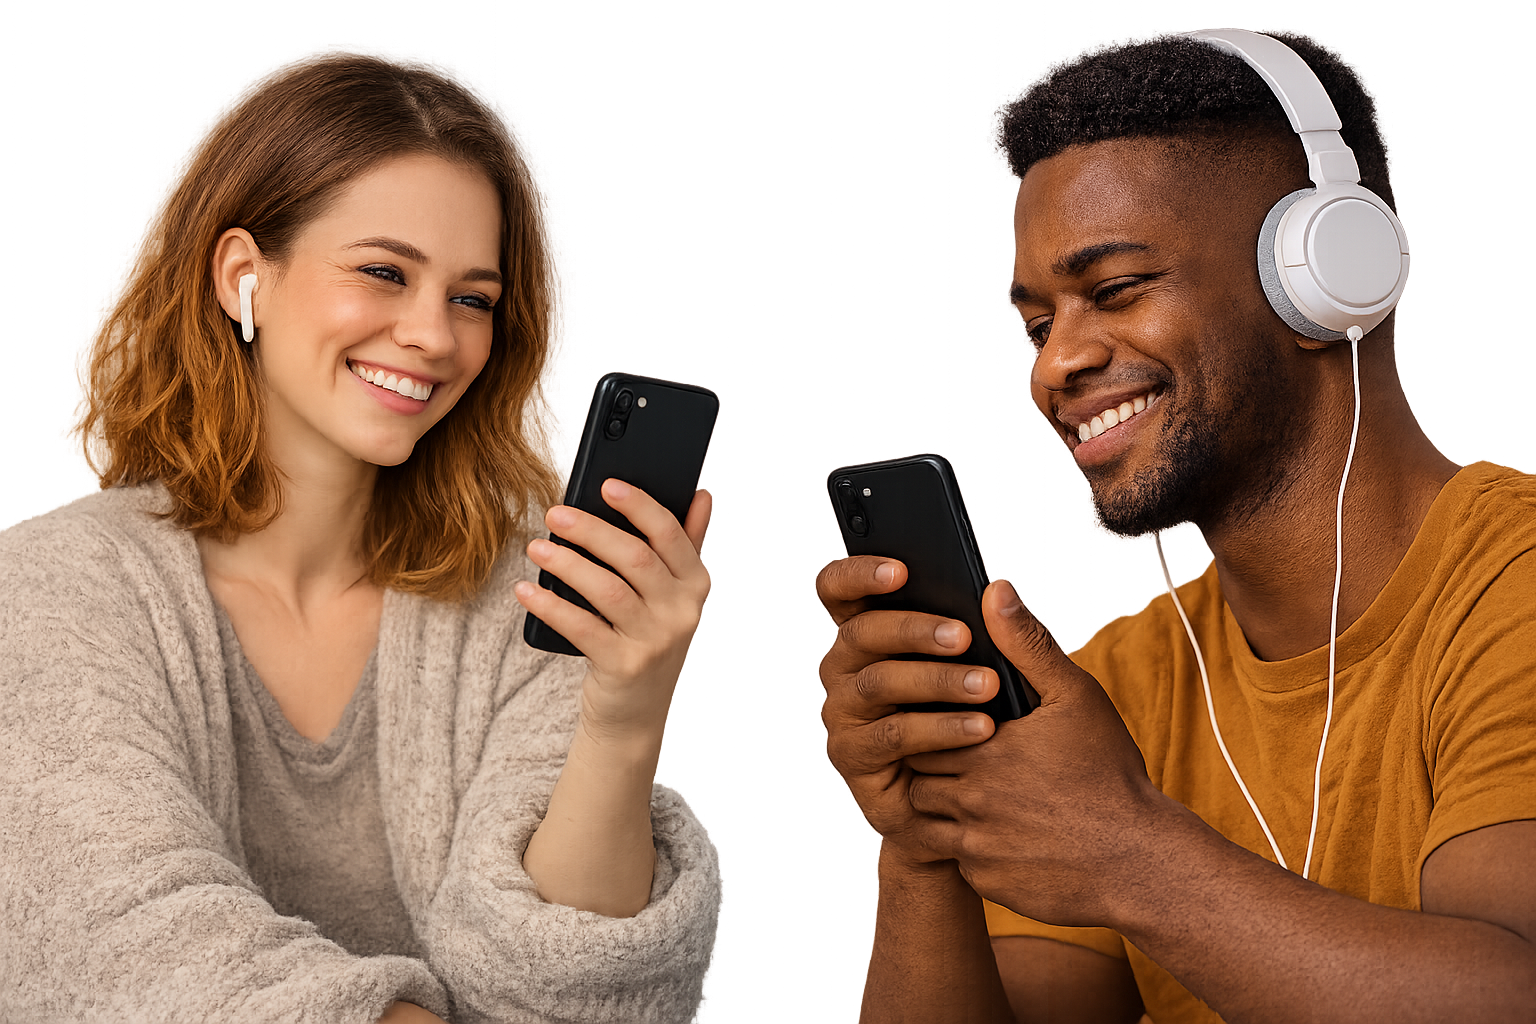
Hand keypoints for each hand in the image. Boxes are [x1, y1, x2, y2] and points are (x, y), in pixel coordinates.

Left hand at [515, 480, 710, 741]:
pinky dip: (551, 605)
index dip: (640, 506)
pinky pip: (582, 627)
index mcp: (696, 585)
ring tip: (536, 548)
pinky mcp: (624, 667)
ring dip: (567, 563)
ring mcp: (656, 642)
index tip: (606, 485)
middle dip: (591, 530)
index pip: (671, 534)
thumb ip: (687, 545)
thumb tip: (702, 494)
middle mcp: (683, 612)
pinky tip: (527, 590)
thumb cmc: (648, 642)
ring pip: (608, 589)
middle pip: (635, 557)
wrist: (635, 716)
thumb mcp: (674, 597)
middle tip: (554, 513)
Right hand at [817, 555, 1001, 862]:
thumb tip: (1000, 590)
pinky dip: (938, 729)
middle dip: (914, 629)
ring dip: (935, 680)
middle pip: (861, 633)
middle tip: (964, 635)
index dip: (858, 575)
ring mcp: (844, 713)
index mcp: (868, 634)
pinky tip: (978, 727)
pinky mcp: (854, 757)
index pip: (839, 592)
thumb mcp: (989, 668)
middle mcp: (846, 669)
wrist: (967, 803)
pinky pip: (892, 736)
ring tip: (987, 685)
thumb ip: (992, 630)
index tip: (901, 570)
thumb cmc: (968, 720)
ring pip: (878, 684)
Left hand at [902, 580, 1168, 927]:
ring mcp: (975, 847)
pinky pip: (958, 862)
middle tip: (972, 762)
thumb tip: (995, 592)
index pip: (922, 730)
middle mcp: (970, 799)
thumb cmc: (1109, 778)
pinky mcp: (985, 883)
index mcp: (983, 749)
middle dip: (937, 767)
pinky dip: (972, 849)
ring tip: (984, 797)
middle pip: (921, 776)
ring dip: (948, 810)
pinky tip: (1004, 835)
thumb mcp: (1075, 698)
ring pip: (930, 821)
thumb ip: (1027, 644)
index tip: (958, 725)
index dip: (935, 726)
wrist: (1141, 863)